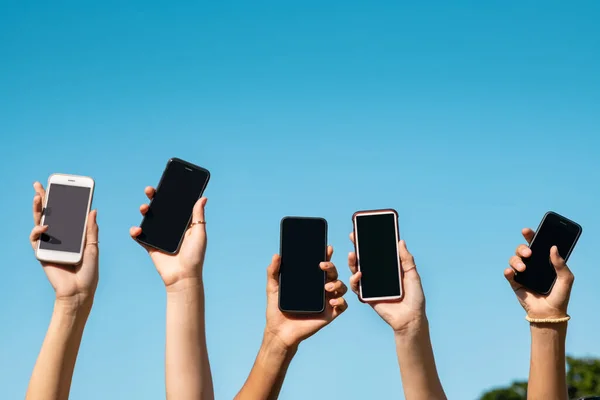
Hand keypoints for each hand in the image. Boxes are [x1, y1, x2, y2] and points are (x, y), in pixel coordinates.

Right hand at [29, 182, 98, 306]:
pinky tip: (45, 225)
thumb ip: (91, 230)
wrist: (80, 291)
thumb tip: (93, 210)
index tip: (63, 186)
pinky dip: (38, 230)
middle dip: (45, 198)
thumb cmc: (89, 272)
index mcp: (74, 234)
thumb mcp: (93, 247)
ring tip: (39, 196)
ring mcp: (50, 244)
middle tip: (40, 184)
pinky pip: (35, 238)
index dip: (64, 200)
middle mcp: (61, 236)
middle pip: (50, 214)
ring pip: (39, 222)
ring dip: (37, 209)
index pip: (67, 213)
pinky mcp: (42, 253)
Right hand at [130, 186, 207, 290]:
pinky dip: (135, 231)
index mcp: (182, 223)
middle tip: (151, 190)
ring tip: (145, 208)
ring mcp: (159, 236)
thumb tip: (203, 197)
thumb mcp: (199, 233)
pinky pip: (139, 236)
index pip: (175, 205)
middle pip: (159, 208)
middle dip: (154, 197)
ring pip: (148, 219)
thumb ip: (198, 216)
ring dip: (144, 211)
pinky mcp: (150, 245)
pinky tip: (137, 229)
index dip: (170, 194)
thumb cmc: (195, 256)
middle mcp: (170, 227)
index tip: (166, 182)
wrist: (183, 276)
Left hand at [264, 246, 347, 348]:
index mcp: (310, 281)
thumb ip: (273, 271)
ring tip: (326, 287)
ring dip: (337, 284)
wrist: (279, 332)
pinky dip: (341, 301)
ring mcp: (326, 301)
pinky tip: (331, 301)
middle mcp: (320, 289)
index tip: (327, 248)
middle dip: (331, 267)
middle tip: (322, 266)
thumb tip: (276, 255)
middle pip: (333, 273)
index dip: (326, 256)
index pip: (321, 266)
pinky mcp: (330, 314)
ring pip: (341, 287)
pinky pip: (342, 305)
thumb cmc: (276, 310)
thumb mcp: (273, 288)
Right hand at [348, 233, 424, 333]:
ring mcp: (372, 285)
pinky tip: (359, 274)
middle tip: (353, 236)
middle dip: (358, 247)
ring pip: (358, 270)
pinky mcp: (367, 296)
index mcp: (390, 268)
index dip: (372, 242)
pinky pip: (357, 287)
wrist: (411, 319)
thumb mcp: (413, 276)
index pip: (378, 252)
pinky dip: (355, 280)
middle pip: (365, 258)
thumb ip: (406, 260)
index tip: (365, 229)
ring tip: (352, 254)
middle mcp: (379, 275)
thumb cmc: (415, 299)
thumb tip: (401, 241)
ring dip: (353, 262)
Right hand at [504, 228, 574, 318]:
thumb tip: (553, 248)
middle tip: (529, 253)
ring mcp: (522, 274)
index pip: (536, 245)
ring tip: (523, 269)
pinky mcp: (515, 283)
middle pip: (522, 250)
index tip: (527, 231)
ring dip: (517, 261)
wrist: (549, 314)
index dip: (531, 236)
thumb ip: (561, 264)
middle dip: (523, 248)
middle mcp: (532, 265)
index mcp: (543, 261)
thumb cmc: (560, 296)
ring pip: (514, 260)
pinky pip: (508, 274)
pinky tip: (511, 272)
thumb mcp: (566, 279)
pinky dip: (508, 272)